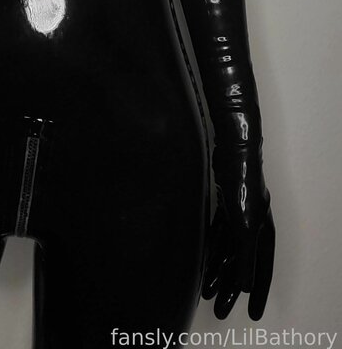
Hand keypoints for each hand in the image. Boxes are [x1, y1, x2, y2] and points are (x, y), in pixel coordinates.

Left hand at [202, 146, 274, 319]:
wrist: (232, 152)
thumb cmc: (242, 186)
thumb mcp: (244, 227)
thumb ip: (245, 257)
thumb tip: (244, 286)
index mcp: (263, 234)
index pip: (261, 271)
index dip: (257, 293)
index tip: (253, 314)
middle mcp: (253, 228)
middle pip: (242, 265)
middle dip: (231, 288)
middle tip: (220, 310)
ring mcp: (239, 217)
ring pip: (228, 253)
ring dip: (218, 273)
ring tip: (207, 292)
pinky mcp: (226, 208)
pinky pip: (219, 238)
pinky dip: (212, 253)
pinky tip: (202, 264)